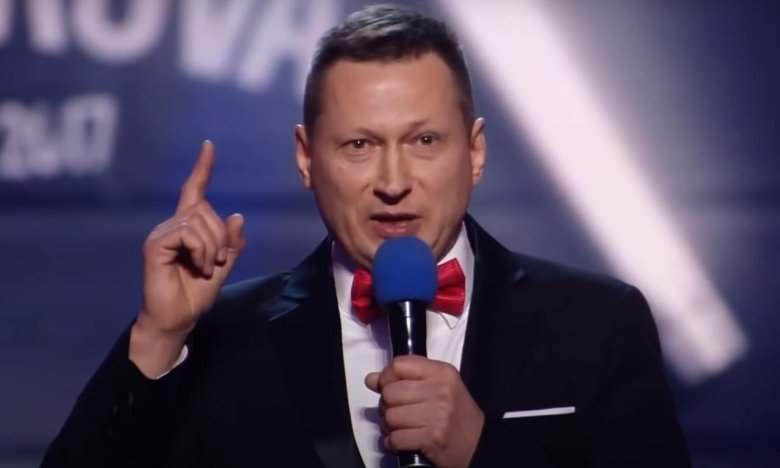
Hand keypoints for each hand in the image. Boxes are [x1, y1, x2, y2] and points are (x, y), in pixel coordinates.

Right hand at [130, 141, 244, 375]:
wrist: (177, 319)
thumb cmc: (195, 294)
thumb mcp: (223, 267)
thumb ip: (231, 244)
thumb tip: (237, 216)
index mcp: (186, 228)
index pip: (194, 191)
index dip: (202, 169)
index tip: (208, 146)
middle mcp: (171, 226)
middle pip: (205, 209)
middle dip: (221, 236)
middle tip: (217, 262)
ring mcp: (161, 234)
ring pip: (198, 221)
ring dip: (213, 246)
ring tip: (208, 267)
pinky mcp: (155, 245)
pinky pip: (187, 233)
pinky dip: (202, 250)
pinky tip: (200, 266)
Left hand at [365, 355, 484, 467]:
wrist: (479, 444)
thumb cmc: (456, 413)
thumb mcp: (438, 386)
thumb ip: (406, 379)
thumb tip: (371, 379)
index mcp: (442, 372)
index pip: (399, 365)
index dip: (386, 377)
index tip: (389, 387)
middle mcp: (440, 390)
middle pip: (390, 393)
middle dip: (387, 406)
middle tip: (398, 413)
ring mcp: (437, 415)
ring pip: (389, 417)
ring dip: (389, 426)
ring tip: (401, 428)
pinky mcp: (432, 438)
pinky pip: (395, 438)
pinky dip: (393, 443)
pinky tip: (402, 441)